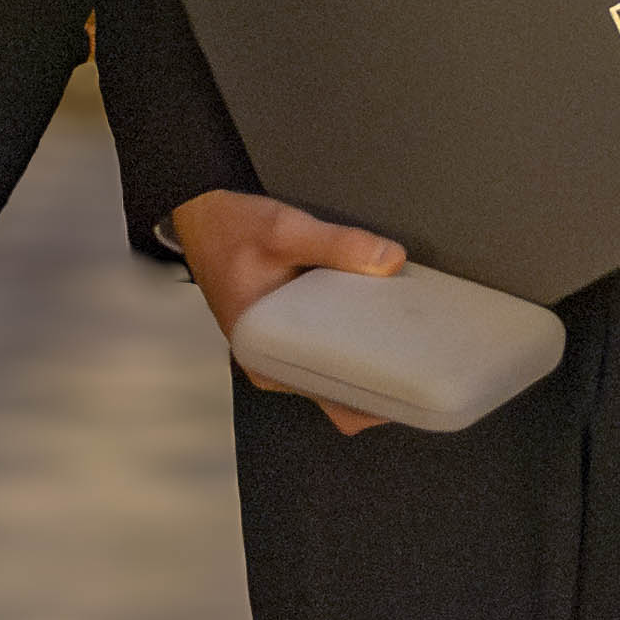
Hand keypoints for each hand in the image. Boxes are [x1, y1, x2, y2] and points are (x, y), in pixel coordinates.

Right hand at [165, 189, 405, 435]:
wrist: (200, 215)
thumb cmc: (231, 229)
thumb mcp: (285, 230)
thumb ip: (338, 245)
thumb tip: (390, 261)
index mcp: (266, 355)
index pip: (330, 402)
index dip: (373, 405)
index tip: (411, 389)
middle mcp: (271, 364)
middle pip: (337, 394)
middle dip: (378, 384)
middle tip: (419, 359)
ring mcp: (278, 351)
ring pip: (331, 374)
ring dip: (365, 363)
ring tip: (404, 340)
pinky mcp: (283, 334)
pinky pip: (323, 351)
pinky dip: (350, 343)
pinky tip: (375, 322)